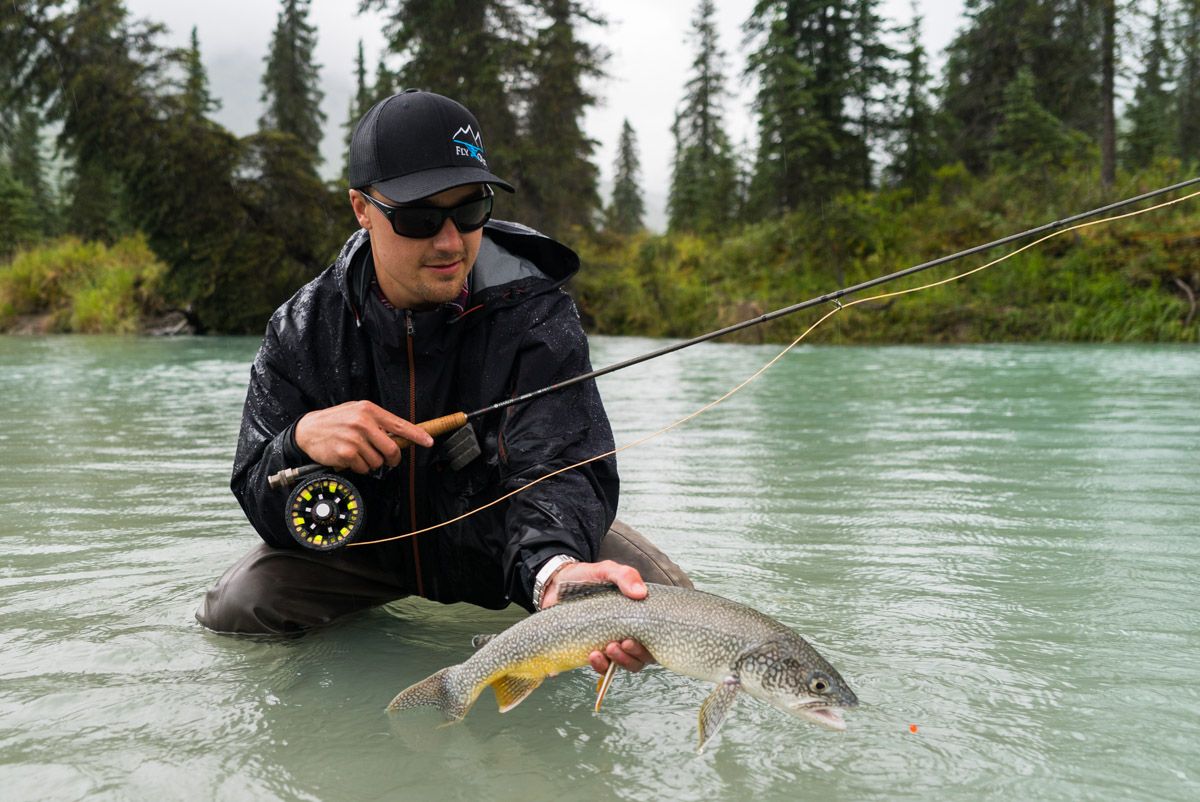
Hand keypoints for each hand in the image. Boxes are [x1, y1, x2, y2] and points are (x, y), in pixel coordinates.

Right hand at [294, 400, 432, 473]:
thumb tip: (399, 436)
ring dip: (372, 462)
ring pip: (378, 461)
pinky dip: (360, 467)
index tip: (428, 441)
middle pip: (392, 449)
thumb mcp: (357, 412)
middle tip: (388, 459)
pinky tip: (350, 458)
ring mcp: (354, 438)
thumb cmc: (336, 421)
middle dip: (392, 458)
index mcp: (369, 410)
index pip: (399, 424)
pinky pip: (364, 468)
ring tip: (359, 453)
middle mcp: (363, 422)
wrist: (308, 430)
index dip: (417, 435)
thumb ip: (377, 421)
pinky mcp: (347, 453)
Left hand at [540, 560, 654, 673]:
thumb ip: (625, 576)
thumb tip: (641, 593)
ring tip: (603, 651)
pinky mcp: (592, 650)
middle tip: (619, 644)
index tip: (632, 639)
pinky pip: (601, 665)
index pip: (654, 639)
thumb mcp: (607, 571)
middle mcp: (627, 633)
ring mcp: (609, 643)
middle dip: (631, 656)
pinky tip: (592, 656)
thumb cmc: (587, 577)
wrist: (556, 583)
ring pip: (622, 664)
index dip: (648, 646)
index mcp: (636, 617)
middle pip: (640, 657)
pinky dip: (599, 665)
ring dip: (615, 662)